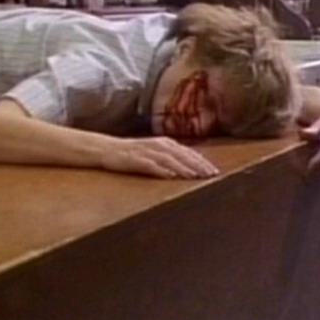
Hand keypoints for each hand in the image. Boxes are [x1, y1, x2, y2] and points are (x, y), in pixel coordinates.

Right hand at [102, 136, 219, 178]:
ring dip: (183, 168)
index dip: (202, 161)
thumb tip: (191, 168)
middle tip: (211, 175)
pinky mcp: (133, 159)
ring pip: (169, 159)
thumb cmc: (132, 153)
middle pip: (182, 155)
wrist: (105, 149)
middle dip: (198, 165)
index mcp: (165, 143)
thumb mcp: (154, 152)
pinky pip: (149, 165)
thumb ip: (171, 158)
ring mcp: (145, 151)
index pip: (188, 152)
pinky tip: (171, 176)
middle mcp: (158, 145)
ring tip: (195, 177)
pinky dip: (161, 170)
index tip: (215, 171)